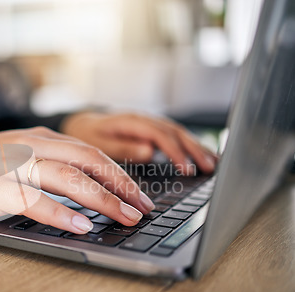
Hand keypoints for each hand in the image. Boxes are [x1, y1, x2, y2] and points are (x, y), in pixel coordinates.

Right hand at [0, 127, 154, 233]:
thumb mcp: (22, 156)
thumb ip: (50, 166)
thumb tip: (87, 190)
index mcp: (42, 140)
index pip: (92, 153)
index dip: (120, 174)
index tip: (139, 195)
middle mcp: (34, 146)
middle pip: (89, 161)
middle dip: (122, 186)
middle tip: (143, 208)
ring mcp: (16, 165)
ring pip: (69, 178)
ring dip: (102, 199)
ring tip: (125, 218)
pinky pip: (35, 200)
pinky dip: (60, 214)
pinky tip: (81, 226)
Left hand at [61, 112, 216, 174]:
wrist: (81, 124)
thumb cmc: (87, 135)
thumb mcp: (97, 144)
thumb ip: (122, 148)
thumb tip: (149, 152)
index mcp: (130, 122)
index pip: (159, 134)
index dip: (175, 151)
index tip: (187, 169)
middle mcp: (143, 120)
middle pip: (175, 131)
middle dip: (194, 149)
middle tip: (209, 167)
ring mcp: (148, 124)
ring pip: (178, 132)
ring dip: (196, 147)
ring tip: (213, 163)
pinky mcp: (150, 130)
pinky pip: (173, 135)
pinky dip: (188, 145)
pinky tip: (200, 156)